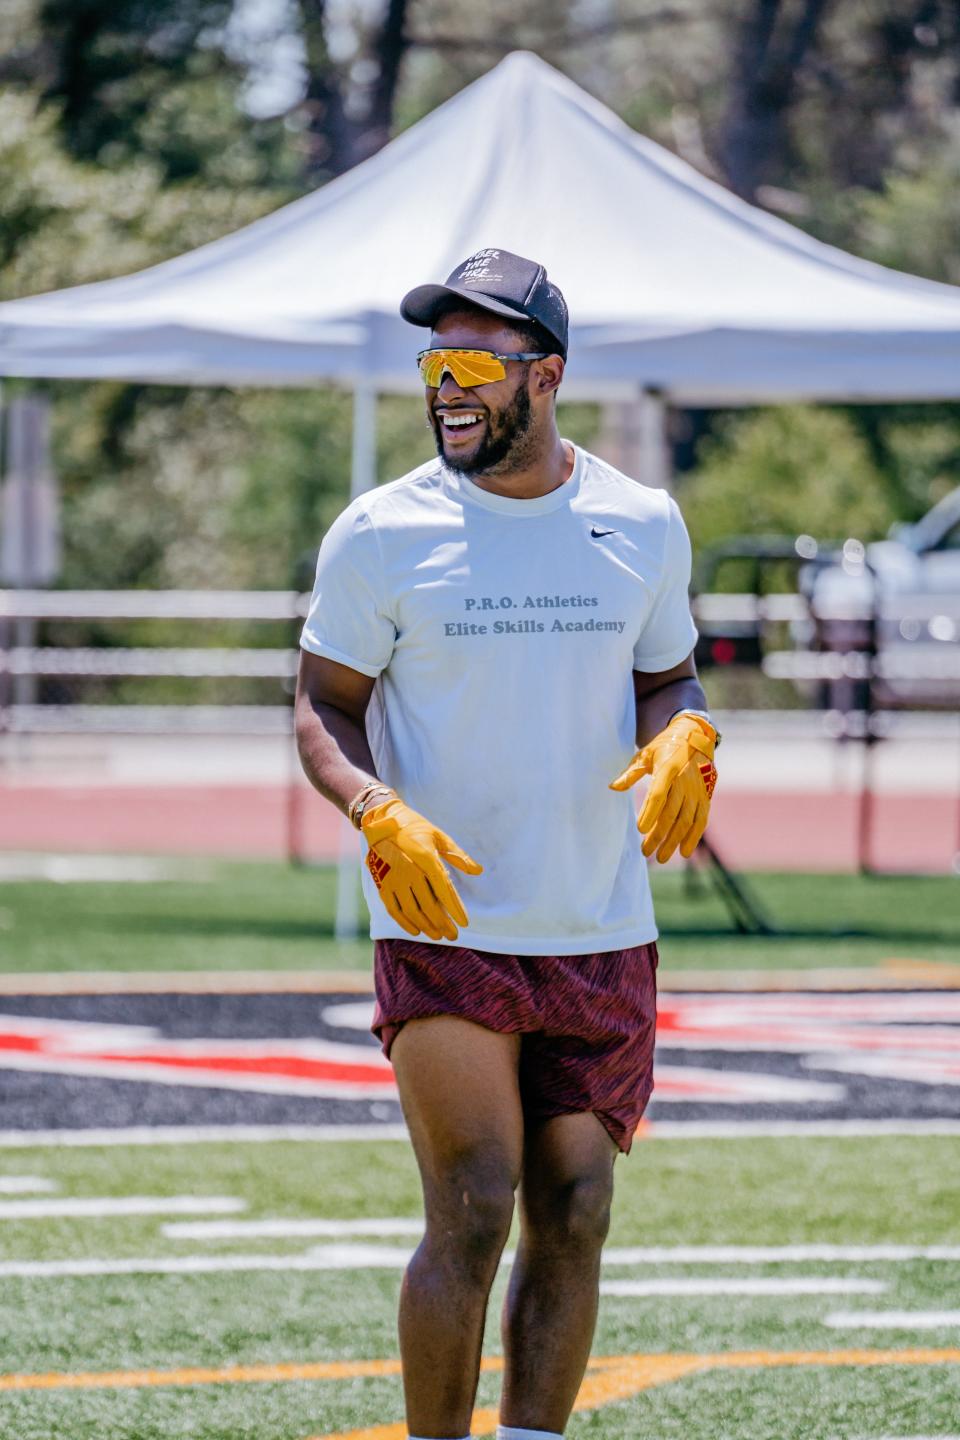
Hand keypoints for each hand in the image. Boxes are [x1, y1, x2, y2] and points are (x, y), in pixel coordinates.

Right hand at [361, 797, 482, 940]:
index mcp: (426, 858)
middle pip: (429, 905)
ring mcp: (394, 879)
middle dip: (443, 923)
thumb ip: (458, 856)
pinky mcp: (382, 884)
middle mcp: (409, 871)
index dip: (455, 909)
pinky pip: (394, 910)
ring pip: (412, 911)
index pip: (444, 890)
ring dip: (426, 926)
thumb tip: (478, 871)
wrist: (380, 822)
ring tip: (438, 936)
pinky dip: (405, 923)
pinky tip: (416, 931)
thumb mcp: (439, 836)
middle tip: (453, 935)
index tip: (464, 923)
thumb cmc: (414, 827)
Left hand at [609, 713, 716, 862]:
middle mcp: (685, 781)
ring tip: (661, 857)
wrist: (696, 738)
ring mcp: (697, 791)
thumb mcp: (646, 754)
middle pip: (672, 813)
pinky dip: (693, 837)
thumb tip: (612, 787)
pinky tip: (684, 852)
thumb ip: (630, 773)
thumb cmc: (665, 747)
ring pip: (686, 820)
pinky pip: (701, 820)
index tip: (640, 830)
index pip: (659, 794)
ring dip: (674, 841)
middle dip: (659, 835)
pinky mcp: (706, 797)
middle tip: (646, 852)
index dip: (650, 812)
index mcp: (668, 768)